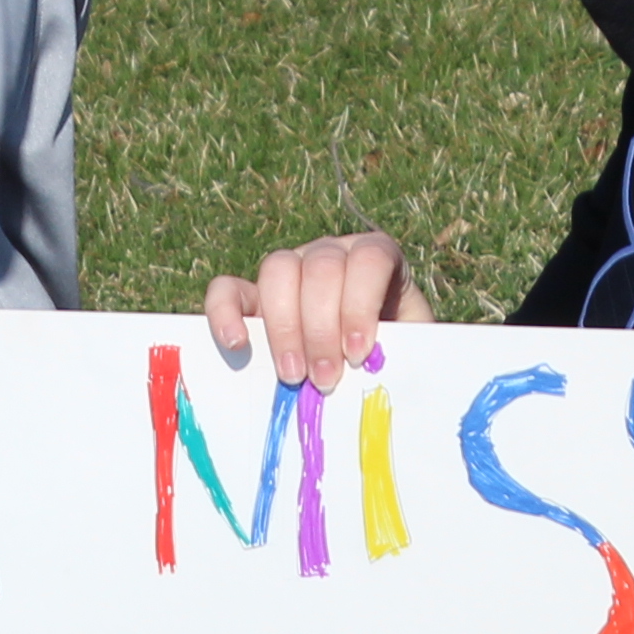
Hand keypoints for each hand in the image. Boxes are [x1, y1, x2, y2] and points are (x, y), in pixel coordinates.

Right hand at [203, 232, 433, 388]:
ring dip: (284, 327)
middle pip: (320, 268)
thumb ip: (400, 353)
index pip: (368, 259)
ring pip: (278, 271)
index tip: (358, 354)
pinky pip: (228, 288)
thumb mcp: (408, 350)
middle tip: (325, 380)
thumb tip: (383, 373)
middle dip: (321, 329)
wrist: (371, 362)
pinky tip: (237, 344)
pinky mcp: (254, 295)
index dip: (360, 305)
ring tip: (293, 376)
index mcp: (376, 256)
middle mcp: (332, 253)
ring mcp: (291, 268)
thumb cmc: (393, 354)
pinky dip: (225, 312)